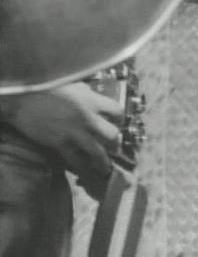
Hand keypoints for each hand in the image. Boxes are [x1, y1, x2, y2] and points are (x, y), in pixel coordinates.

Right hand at [1, 82, 122, 177]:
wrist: (19, 98)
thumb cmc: (43, 87)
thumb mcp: (71, 84)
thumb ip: (86, 93)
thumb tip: (93, 96)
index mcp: (91, 100)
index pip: (117, 111)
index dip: (120, 118)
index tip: (117, 122)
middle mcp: (87, 118)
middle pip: (113, 135)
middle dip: (115, 142)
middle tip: (113, 146)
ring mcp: (74, 133)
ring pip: (99, 153)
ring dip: (104, 162)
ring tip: (105, 167)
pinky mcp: (60, 144)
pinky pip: (77, 161)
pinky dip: (83, 168)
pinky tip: (86, 172)